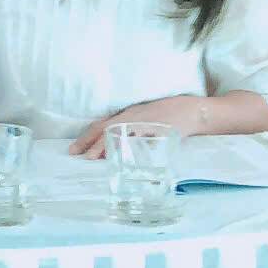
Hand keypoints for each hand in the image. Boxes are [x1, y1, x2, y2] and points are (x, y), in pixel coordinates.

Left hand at [69, 96, 204, 157]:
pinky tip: (119, 152)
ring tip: (90, 157)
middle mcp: (131, 116)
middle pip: (104, 127)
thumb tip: (118, 149)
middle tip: (74, 153)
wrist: (193, 110)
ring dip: (103, 145)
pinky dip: (127, 144)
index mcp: (128, 114)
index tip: (74, 149)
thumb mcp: (147, 122)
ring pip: (117, 132)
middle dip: (88, 141)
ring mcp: (142, 121)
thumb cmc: (170, 116)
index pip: (101, 124)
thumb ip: (133, 132)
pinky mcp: (155, 127)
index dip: (87, 136)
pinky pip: (137, 136)